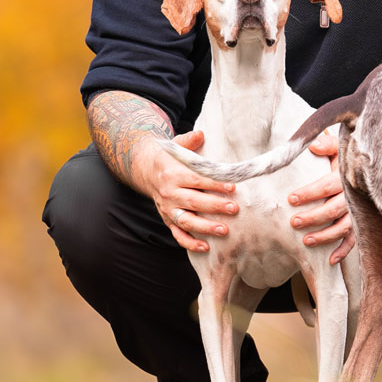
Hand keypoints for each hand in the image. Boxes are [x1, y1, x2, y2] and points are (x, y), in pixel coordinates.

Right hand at [143, 131, 238, 253]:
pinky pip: (177, 234)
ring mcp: (167, 209)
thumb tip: (201, 134)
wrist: (146, 169)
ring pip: (186, 221)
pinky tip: (205, 247)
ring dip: (205, 228)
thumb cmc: (169, 157)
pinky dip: (190, 243)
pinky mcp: (167, 219)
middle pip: (194, 202)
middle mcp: (169, 194)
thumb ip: (189, 141)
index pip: (196, 181)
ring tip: (224, 230)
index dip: (214, 184)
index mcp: (173, 175)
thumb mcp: (177, 145)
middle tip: (234, 209)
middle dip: (215, 207)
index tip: (232, 187)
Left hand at [289, 130, 356, 263]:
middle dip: (313, 217)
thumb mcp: (338, 147)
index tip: (291, 199)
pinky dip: (343, 251)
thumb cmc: (345, 158)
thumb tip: (312, 146)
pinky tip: (330, 260)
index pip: (328, 185)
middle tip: (293, 222)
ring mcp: (359, 212)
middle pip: (334, 209)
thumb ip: (326, 144)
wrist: (366, 167)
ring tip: (305, 241)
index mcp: (347, 176)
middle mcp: (355, 196)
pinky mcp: (360, 224)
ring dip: (325, 236)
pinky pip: (353, 240)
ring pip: (344, 227)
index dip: (310, 193)